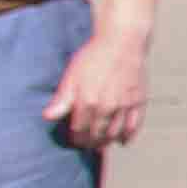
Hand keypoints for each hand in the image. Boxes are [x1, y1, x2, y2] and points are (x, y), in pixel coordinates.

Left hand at [45, 22, 153, 151]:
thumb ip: (62, 99)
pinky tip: (122, 141)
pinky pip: (134, 126)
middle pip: (96, 135)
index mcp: (88, 103)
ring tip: (100, 145)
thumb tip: (48, 117)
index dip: (75, 138)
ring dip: (106, 142)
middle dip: (89, 143)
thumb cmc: (94, 56)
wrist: (123, 42)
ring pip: (114, 134)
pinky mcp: (138, 102)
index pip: (79, 130)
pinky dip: (128, 136)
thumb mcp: (72, 76)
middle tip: (85, 145)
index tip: (73, 140)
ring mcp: (124, 107)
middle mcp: (107, 108)